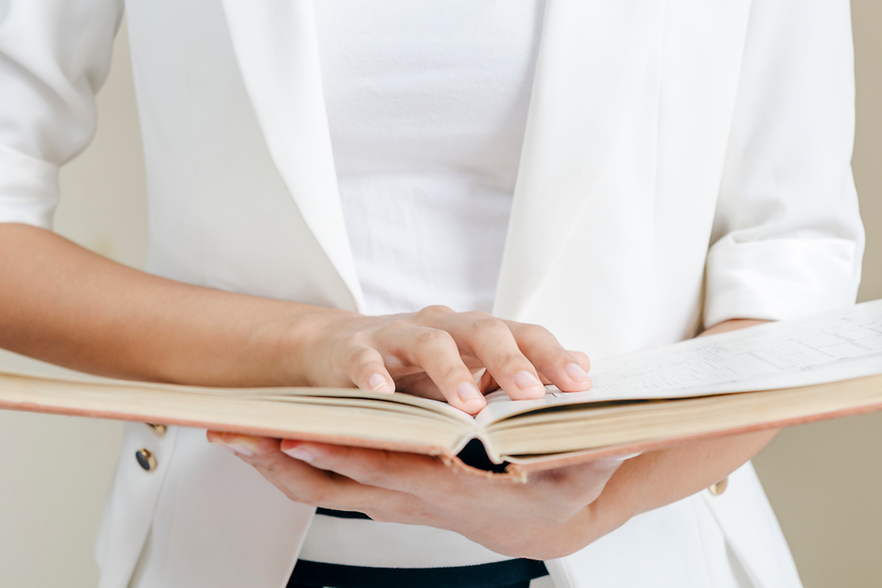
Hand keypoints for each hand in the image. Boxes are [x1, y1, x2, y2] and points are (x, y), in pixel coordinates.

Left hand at [207, 432, 626, 559]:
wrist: (549, 524)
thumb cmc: (564, 491)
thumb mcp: (583, 471)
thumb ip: (589, 456)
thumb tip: (610, 441)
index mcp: (455, 487)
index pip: (391, 472)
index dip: (345, 457)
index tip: (299, 439)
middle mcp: (416, 495)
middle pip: (336, 484)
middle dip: (282, 462)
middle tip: (235, 435)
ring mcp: (399, 496)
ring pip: (325, 486)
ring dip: (276, 463)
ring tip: (234, 434)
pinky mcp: (394, 490)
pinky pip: (334, 482)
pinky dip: (298, 464)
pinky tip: (271, 442)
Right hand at [290, 305, 591, 413]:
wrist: (334, 350)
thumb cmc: (411, 368)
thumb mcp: (466, 371)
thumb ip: (518, 371)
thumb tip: (584, 364)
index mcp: (473, 333)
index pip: (521, 335)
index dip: (550, 356)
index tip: (580, 385)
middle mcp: (442, 326)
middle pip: (482, 331)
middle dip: (510, 361)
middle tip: (531, 395)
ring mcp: (397, 335)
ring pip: (430, 343)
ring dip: (451, 374)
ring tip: (468, 407)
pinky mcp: (354, 349)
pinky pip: (364, 358)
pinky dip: (374, 374)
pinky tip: (383, 394)